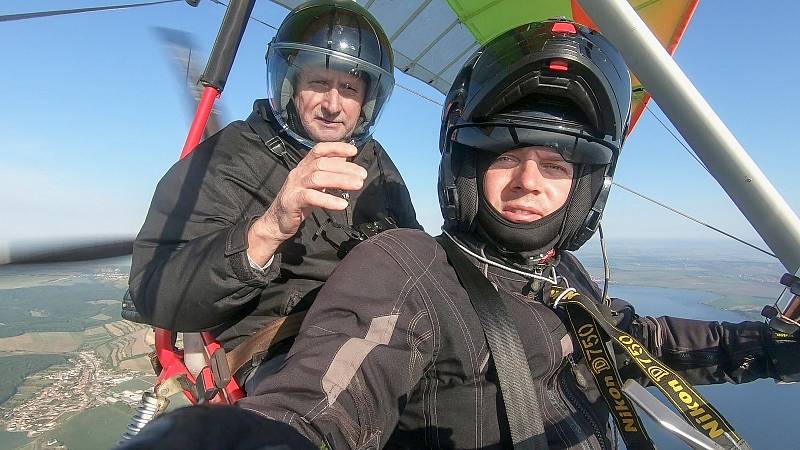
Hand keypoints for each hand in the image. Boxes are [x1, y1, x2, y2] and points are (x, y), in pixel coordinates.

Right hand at [247, 142, 366, 264]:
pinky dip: (328, 199)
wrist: (277, 222)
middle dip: (345, 168)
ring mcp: (294, 186)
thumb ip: (328, 173)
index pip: (319, 150)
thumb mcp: (315, 185)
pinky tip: (342, 204)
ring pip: (318, 178)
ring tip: (358, 185)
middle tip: (362, 175)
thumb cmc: (299, 202)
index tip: (353, 150)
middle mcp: (298, 173)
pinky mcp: (292, 201)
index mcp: (304, 167)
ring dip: (340, 180)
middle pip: (322, 164)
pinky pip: (311, 197)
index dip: (336, 147)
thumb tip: (345, 159)